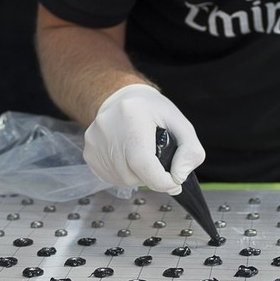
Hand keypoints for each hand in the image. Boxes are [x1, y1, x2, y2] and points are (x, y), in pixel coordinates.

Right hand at [83, 84, 204, 194]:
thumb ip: (190, 151)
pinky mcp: (89, 152)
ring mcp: (94, 141)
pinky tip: (130, 159)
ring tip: (144, 158)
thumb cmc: (154, 112)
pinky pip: (111, 177)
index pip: (144, 162)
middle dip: (152, 177)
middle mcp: (107, 127)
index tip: (174, 181)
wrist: (123, 99)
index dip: (162, 181)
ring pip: (121, 180)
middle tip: (161, 165)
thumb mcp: (181, 124)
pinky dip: (125, 175)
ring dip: (138, 177)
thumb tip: (178, 177)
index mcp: (131, 115)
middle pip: (132, 175)